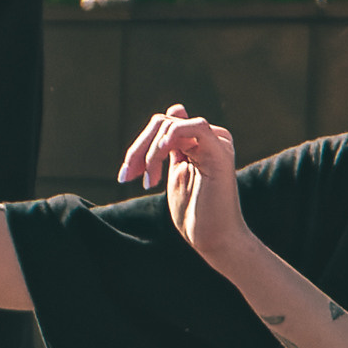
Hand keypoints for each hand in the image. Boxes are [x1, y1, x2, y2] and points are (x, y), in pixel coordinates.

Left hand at [118, 107, 249, 269]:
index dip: (139, 146)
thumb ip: (171, 147)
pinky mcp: (220, 152)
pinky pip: (196, 127)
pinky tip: (160, 156)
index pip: (163, 126)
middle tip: (127, 176)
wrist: (215, 239)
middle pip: (163, 122)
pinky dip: (171, 137)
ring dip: (149, 153)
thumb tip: (176, 108)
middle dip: (138, 148)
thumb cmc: (195, 214)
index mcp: (199, 143)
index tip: (126, 175)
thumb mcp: (176, 173)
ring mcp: (217, 143)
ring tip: (150, 182)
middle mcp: (211, 138)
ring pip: (171, 125)